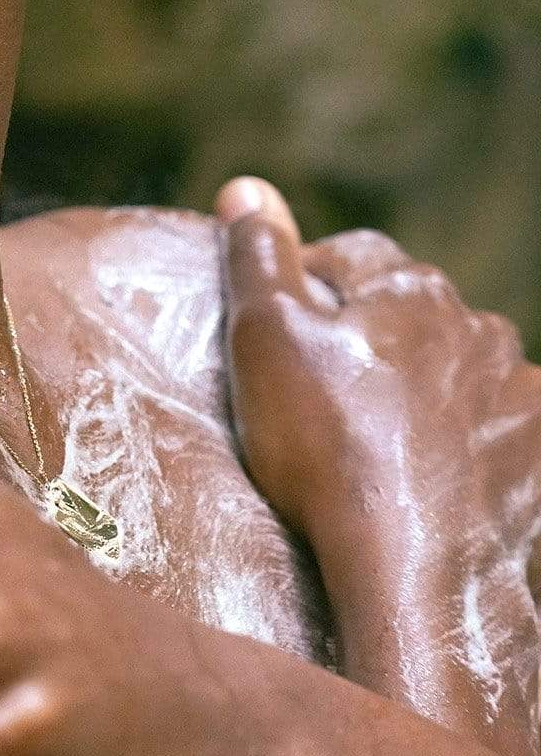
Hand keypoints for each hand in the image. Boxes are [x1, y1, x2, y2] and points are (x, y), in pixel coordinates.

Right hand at [216, 177, 540, 755]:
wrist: (413, 569)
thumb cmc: (326, 447)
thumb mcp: (265, 340)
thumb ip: (256, 258)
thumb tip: (244, 186)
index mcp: (408, 291)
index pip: (351, 255)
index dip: (307, 278)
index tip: (279, 318)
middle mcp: (475, 327)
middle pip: (411, 307)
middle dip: (371, 326)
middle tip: (325, 379)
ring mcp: (516, 392)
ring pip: (459, 364)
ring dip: (424, 378)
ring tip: (380, 430)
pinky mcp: (537, 453)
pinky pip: (500, 423)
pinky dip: (470, 431)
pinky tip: (438, 464)